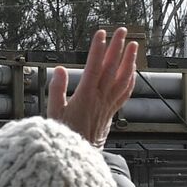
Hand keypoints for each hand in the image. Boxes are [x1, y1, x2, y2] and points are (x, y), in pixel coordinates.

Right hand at [48, 27, 139, 146]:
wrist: (79, 154)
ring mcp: (108, 105)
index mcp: (85, 96)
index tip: (101, 34)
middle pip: (112, 68)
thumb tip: (60, 70)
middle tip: (122, 31)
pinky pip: (125, 93)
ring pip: (123, 78)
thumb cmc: (64, 135)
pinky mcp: (112, 112)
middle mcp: (100, 98)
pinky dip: (131, 80)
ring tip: (134, 46)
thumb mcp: (53, 113)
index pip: (94, 66)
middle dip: (117, 47)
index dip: (98, 49)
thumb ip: (56, 90)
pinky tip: (132, 72)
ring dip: (130, 60)